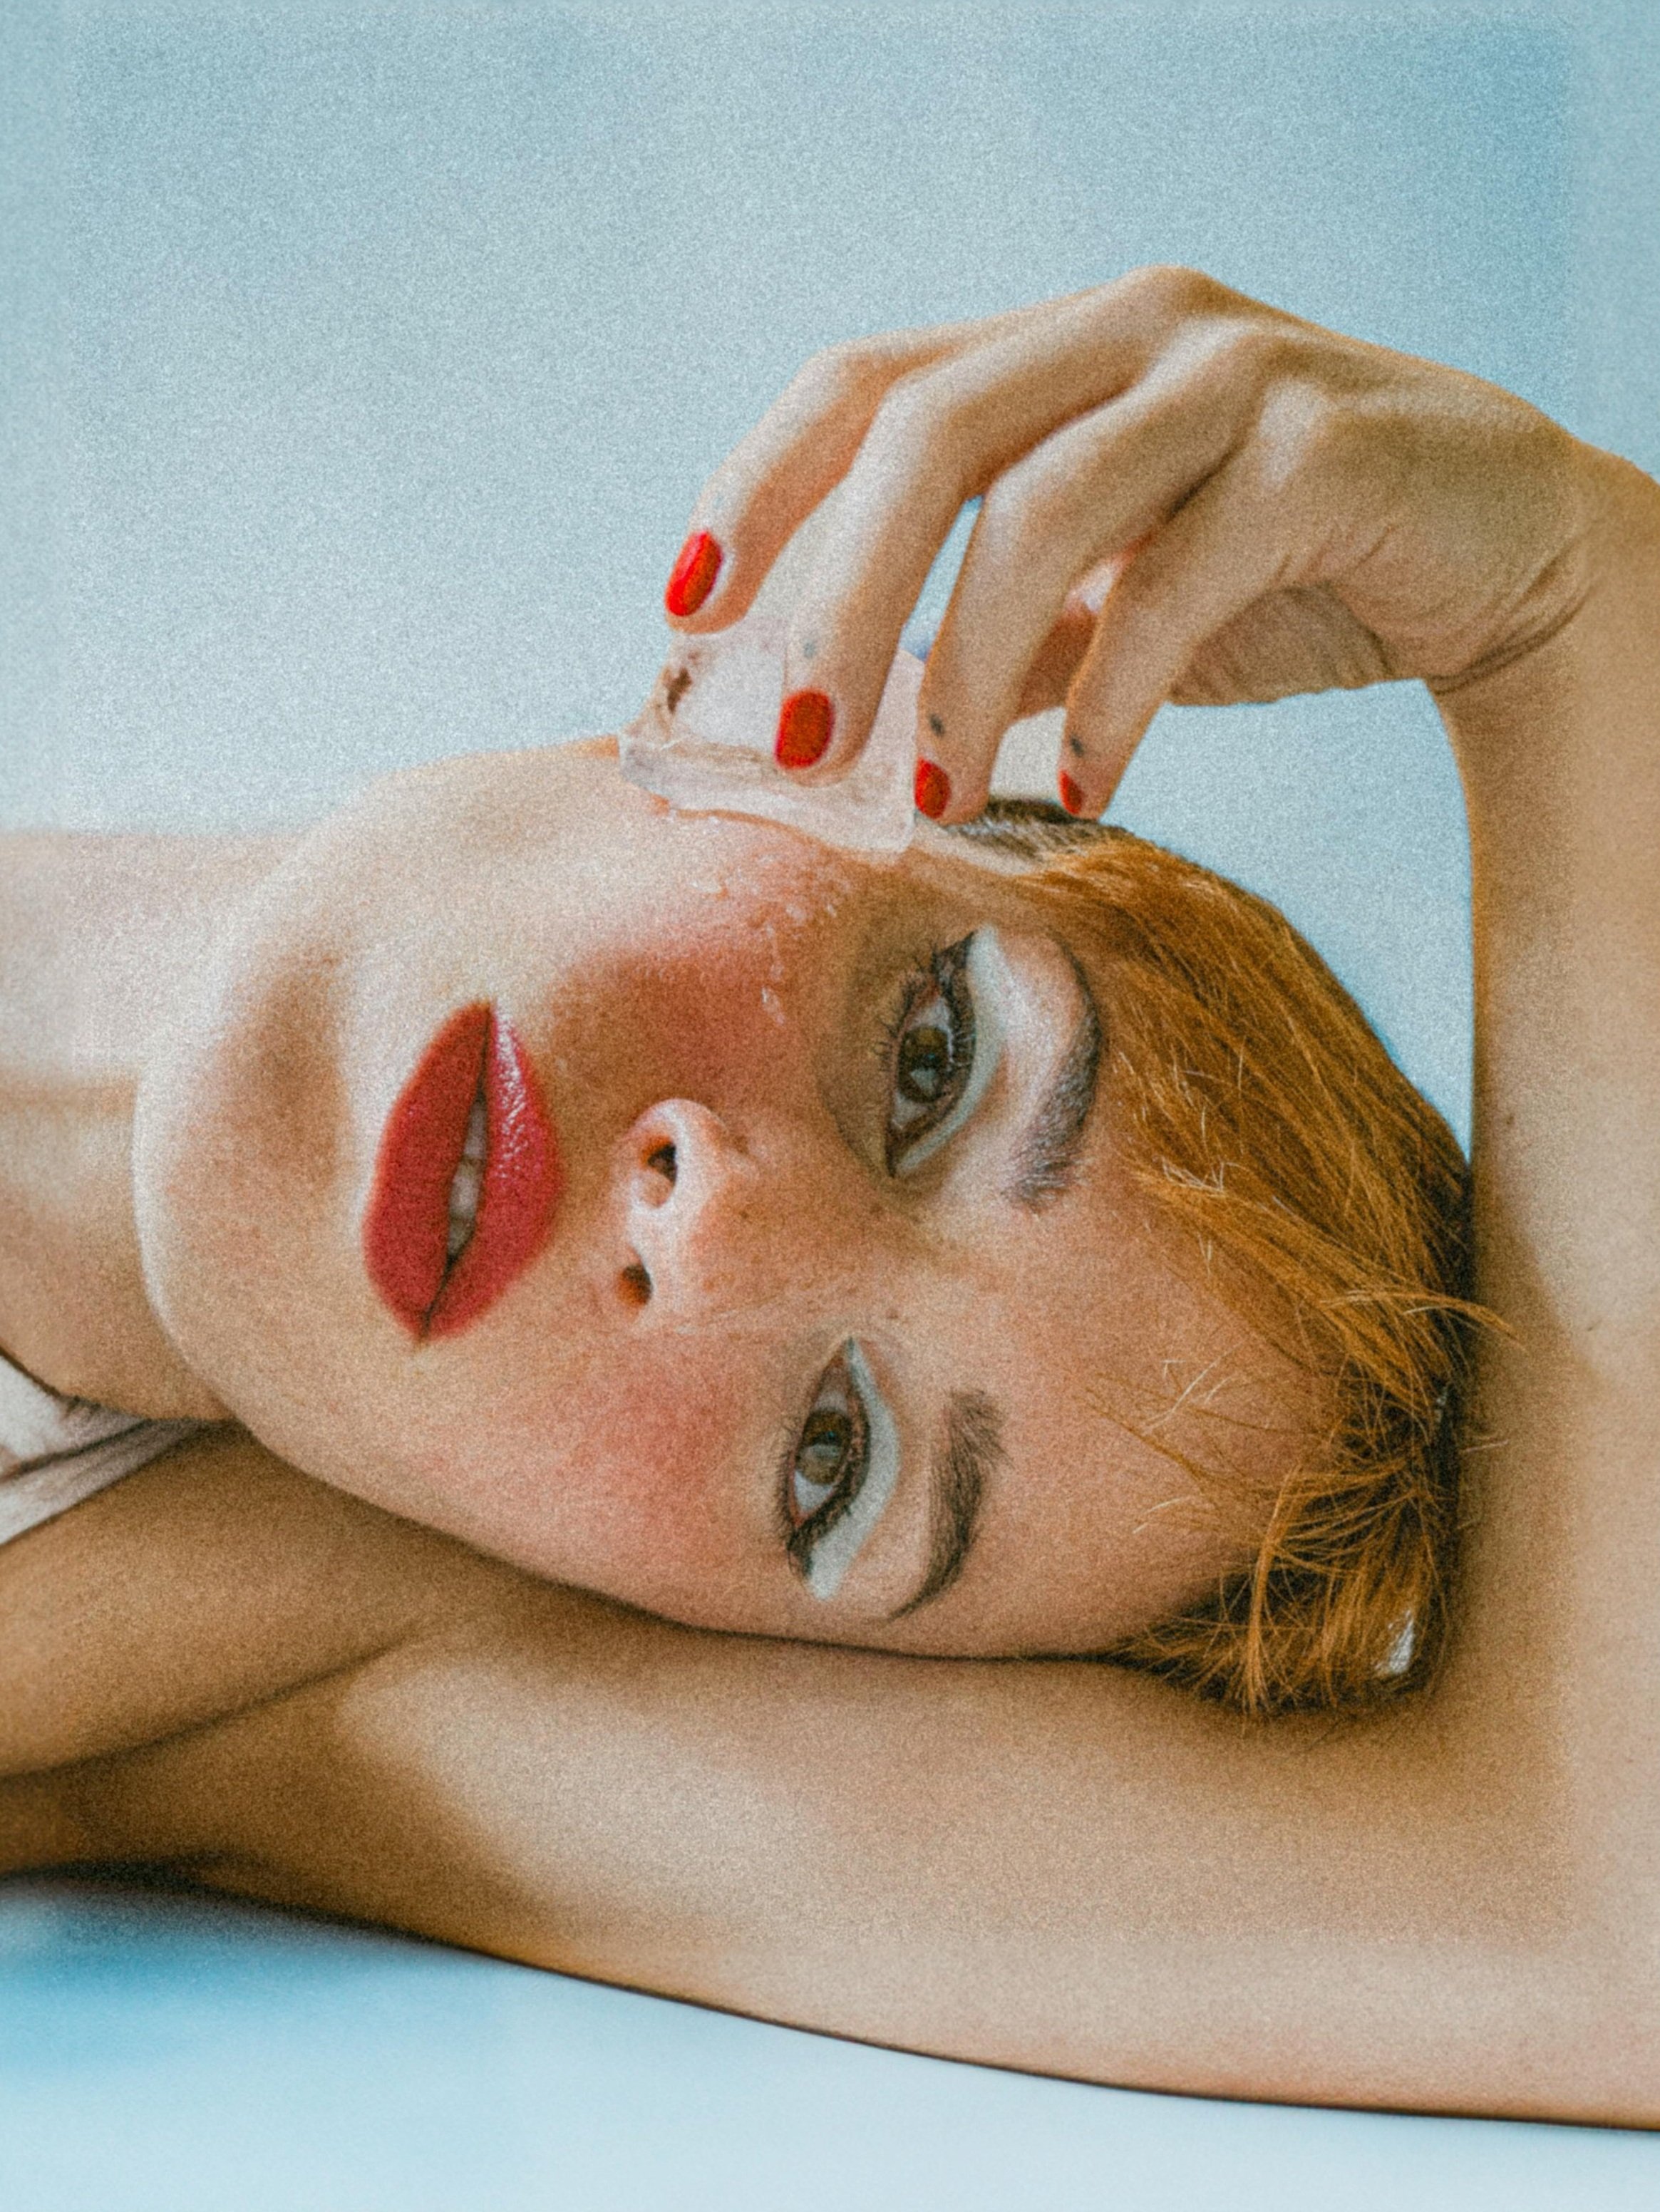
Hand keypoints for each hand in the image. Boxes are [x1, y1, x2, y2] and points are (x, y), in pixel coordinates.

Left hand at [662, 268, 1592, 821]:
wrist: (1502, 556)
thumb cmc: (1280, 573)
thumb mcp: (1105, 607)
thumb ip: (991, 637)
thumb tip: (845, 723)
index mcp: (1057, 348)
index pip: (866, 380)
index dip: (757, 485)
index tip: (680, 608)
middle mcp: (1131, 328)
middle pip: (929, 426)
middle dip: (842, 592)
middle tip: (798, 741)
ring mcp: (1233, 372)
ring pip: (1047, 501)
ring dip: (967, 667)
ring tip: (937, 796)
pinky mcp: (1328, 446)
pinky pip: (1183, 573)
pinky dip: (1118, 693)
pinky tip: (1090, 787)